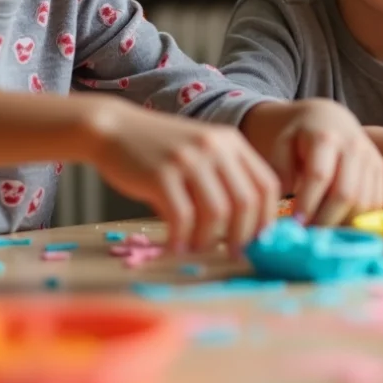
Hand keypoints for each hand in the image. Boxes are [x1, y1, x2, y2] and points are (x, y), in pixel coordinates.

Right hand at [85, 99, 279, 255]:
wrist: (115, 129)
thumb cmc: (161, 150)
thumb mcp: (202, 152)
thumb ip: (225, 179)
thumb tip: (246, 229)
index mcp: (232, 142)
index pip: (266, 184)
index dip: (267, 217)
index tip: (259, 240)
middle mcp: (215, 147)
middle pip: (246, 202)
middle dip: (243, 235)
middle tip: (233, 253)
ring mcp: (188, 159)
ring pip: (217, 213)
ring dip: (209, 240)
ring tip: (197, 249)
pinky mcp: (161, 174)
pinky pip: (182, 218)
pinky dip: (182, 238)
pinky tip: (175, 245)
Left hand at [269, 99, 382, 225]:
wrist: (330, 118)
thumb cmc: (301, 136)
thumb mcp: (282, 145)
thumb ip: (280, 170)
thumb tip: (281, 202)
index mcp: (325, 137)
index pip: (319, 175)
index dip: (308, 203)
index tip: (296, 224)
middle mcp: (353, 145)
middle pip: (345, 192)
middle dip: (326, 220)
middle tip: (309, 237)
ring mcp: (370, 157)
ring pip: (363, 201)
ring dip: (343, 224)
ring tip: (323, 233)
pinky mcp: (380, 169)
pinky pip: (376, 203)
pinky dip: (359, 219)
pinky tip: (340, 224)